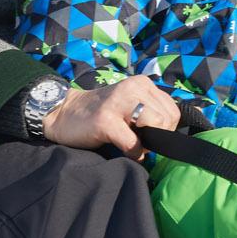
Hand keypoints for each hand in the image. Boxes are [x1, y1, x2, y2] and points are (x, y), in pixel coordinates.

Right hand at [45, 76, 180, 159]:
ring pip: (156, 126)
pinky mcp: (106, 120)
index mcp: (142, 84)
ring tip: (133, 144)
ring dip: (147, 144)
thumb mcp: (130, 105)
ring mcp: (119, 102)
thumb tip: (173, 136)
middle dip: (158, 137)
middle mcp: (133, 88)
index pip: (173, 110)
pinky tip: (125, 151)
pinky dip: (133, 153)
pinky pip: (133, 143)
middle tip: (140, 142)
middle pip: (168, 119)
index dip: (166, 129)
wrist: (64, 113)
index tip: (149, 135)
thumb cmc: (101, 114)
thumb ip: (150, 112)